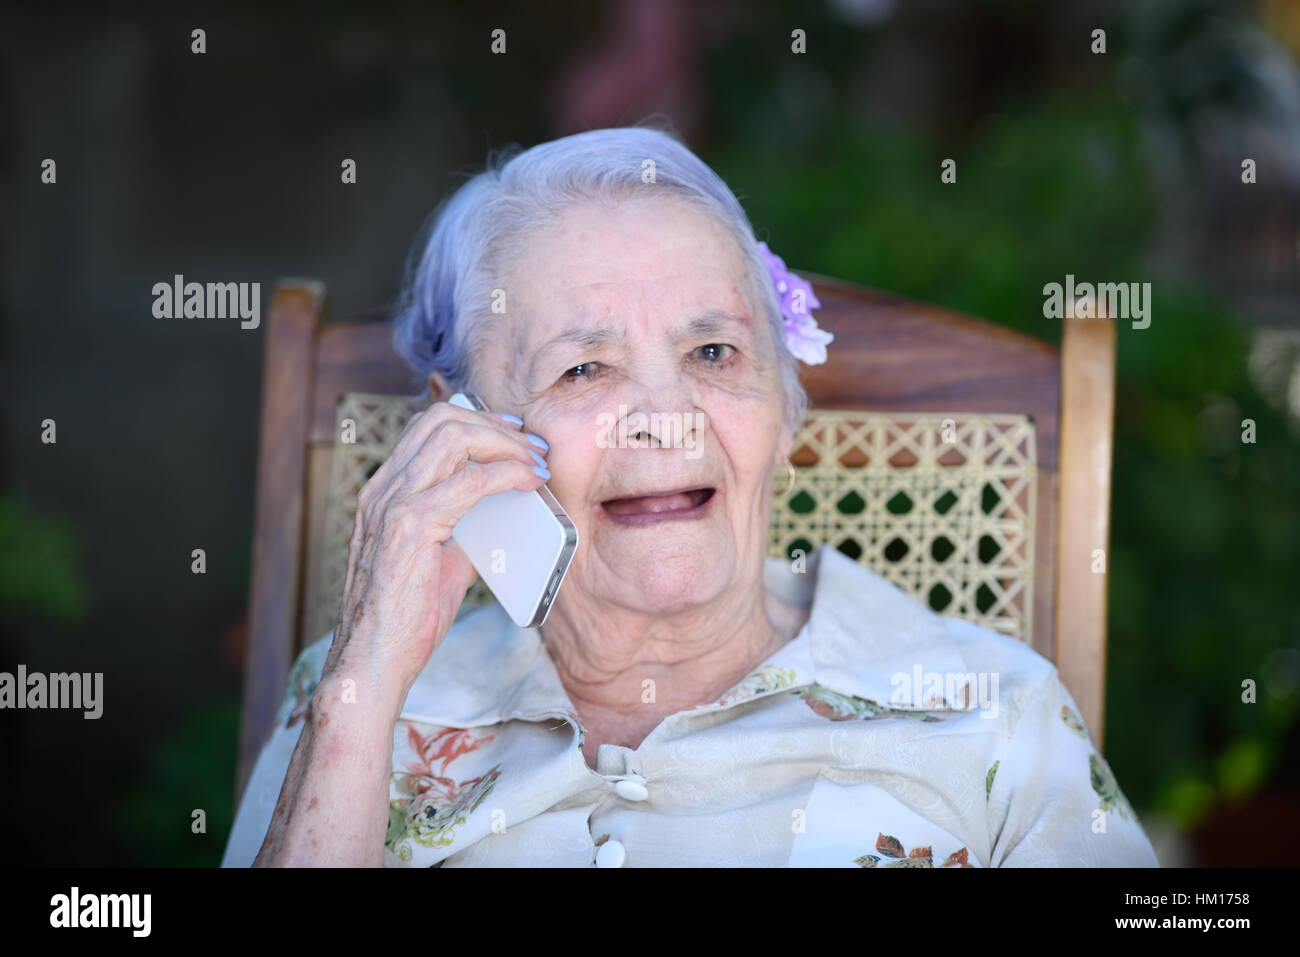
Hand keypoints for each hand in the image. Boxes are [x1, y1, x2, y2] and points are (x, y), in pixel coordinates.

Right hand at [322, 397, 549, 702]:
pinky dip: (506, 474)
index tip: (516, 437)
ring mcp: (392, 505)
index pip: (429, 426)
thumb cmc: (404, 619)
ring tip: (536, 463)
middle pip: (441, 419)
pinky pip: (468, 482)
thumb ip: (466, 533)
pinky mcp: (409, 528)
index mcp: (384, 492)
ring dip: (506, 445)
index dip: (478, 421)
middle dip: (496, 425)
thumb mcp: (441, 562)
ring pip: (453, 438)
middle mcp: (382, 490)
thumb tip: (508, 518)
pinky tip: (528, 483)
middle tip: (534, 448)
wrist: (373, 662)